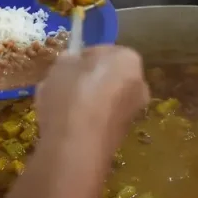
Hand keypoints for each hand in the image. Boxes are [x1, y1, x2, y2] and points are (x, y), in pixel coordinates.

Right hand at [35, 45, 149, 155]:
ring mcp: (133, 112)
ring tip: (57, 108)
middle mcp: (139, 84)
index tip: (64, 67)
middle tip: (61, 85)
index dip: (80, 58)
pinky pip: (100, 119)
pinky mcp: (121, 136)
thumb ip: (69, 60)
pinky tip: (64, 126)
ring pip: (103, 99)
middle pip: (106, 76)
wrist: (76, 147)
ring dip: (84, 101)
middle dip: (85, 80)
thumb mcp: (60, 65)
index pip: (101, 51)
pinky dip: (85, 119)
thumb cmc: (70, 95)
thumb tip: (72, 63)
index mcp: (128, 59)